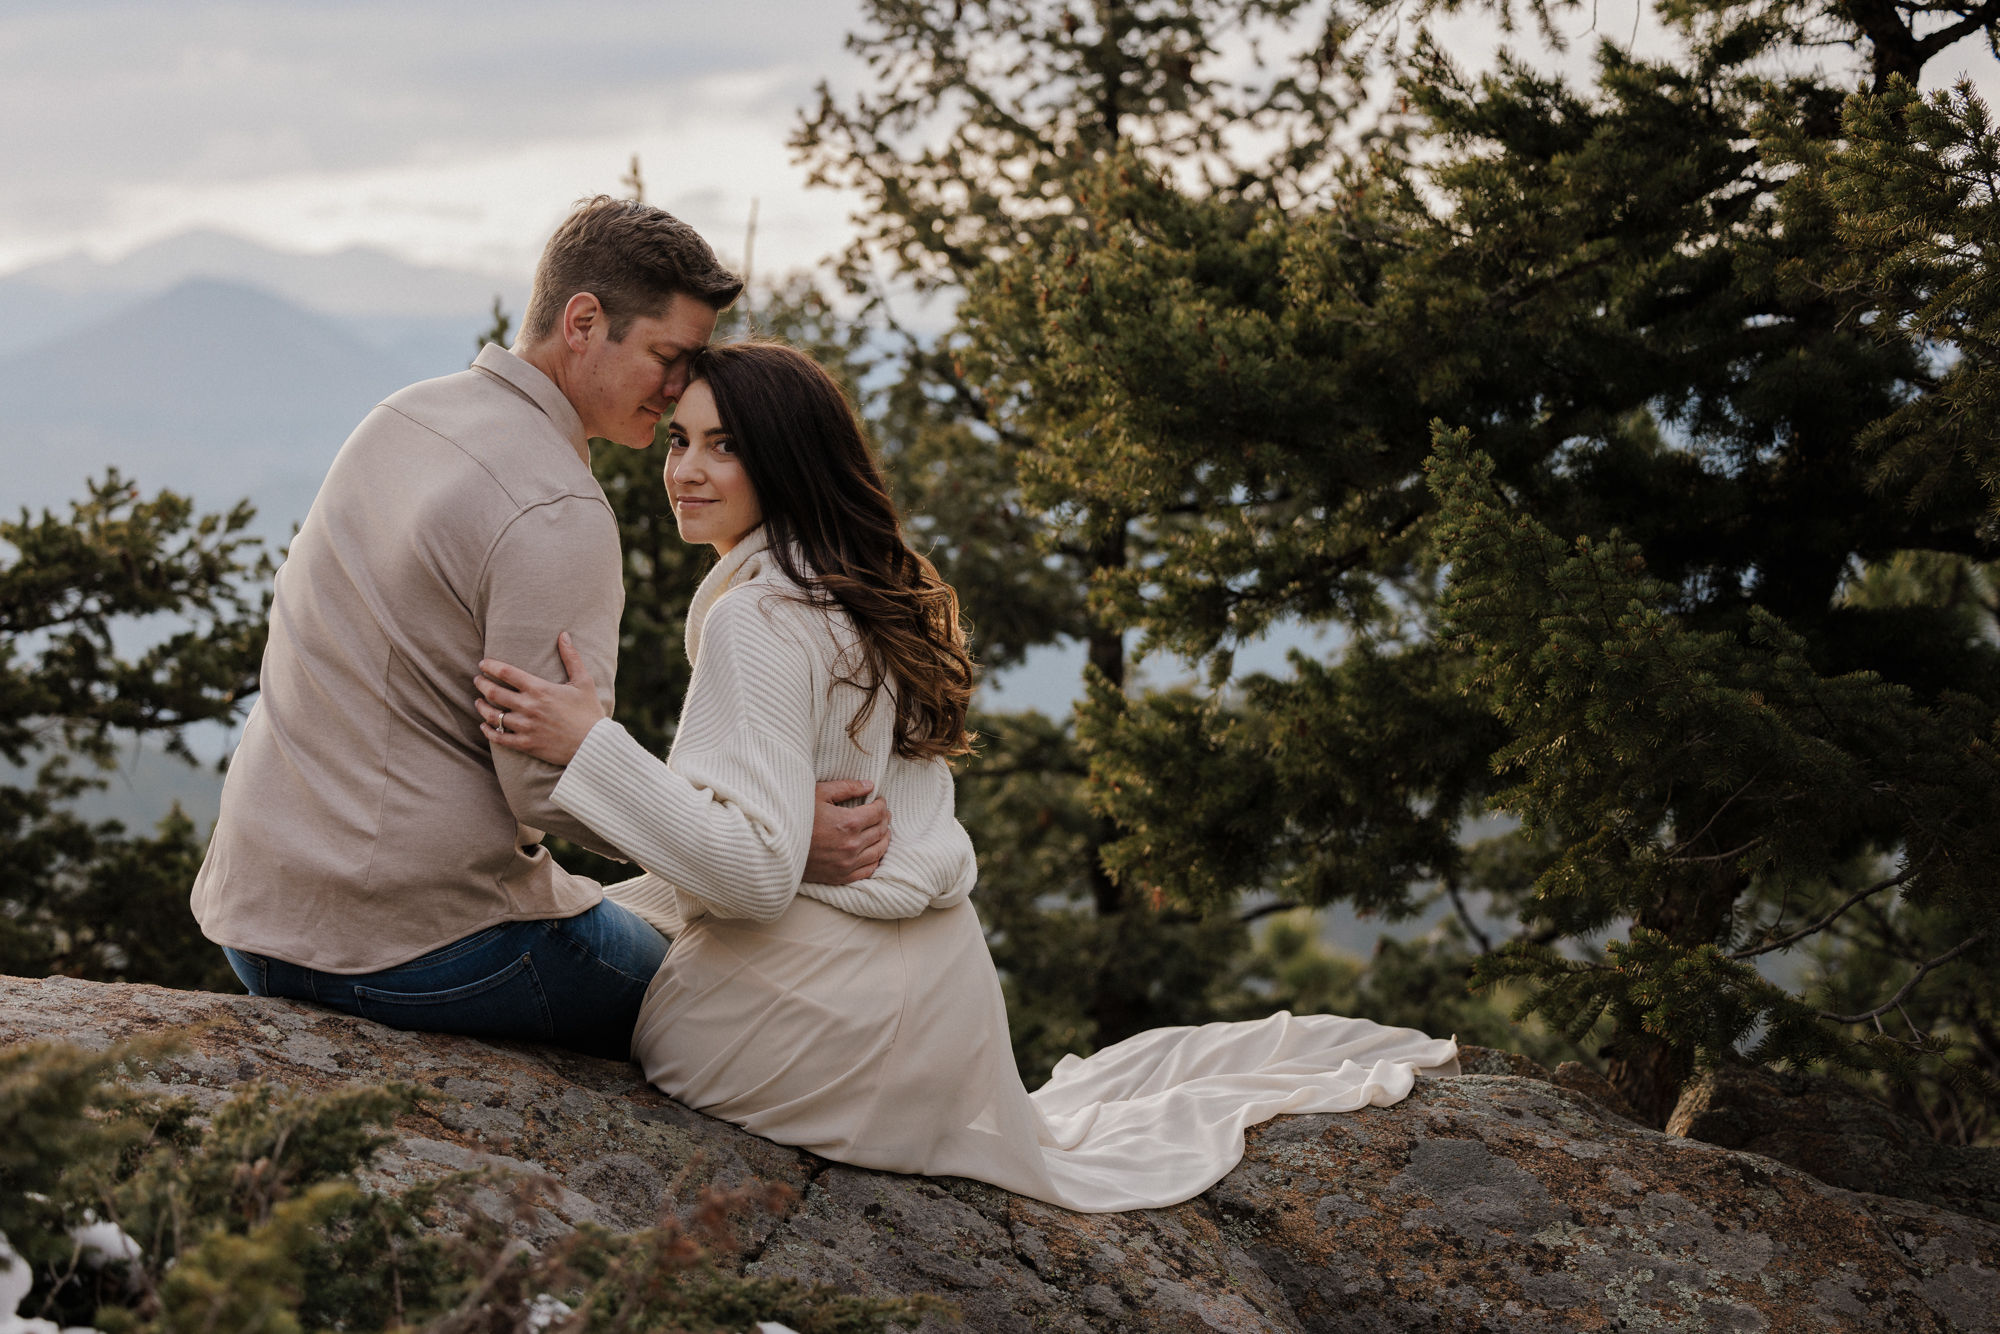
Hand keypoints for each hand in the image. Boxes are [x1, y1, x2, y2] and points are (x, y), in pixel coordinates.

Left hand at [475, 632, 605, 766]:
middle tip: (477, 680)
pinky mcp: (526, 744)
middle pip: (494, 693)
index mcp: (540, 689)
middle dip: (481, 684)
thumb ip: (571, 657)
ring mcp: (526, 727)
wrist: (594, 745)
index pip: (506, 673)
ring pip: (493, 716)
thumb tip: (563, 635)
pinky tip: (485, 726)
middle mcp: (529, 707)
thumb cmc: (589, 712)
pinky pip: (500, 738)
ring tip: (478, 702)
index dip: (490, 666)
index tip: (483, 664)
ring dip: (481, 707)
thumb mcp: (584, 682)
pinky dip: (488, 731)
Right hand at [804, 779, 890, 883]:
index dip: (882, 804)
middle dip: (884, 819)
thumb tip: (870, 785)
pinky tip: (873, 850)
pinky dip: (875, 859)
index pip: (878, 812)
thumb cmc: (795, 816)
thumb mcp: (818, 794)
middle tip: (882, 813)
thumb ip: (847, 787)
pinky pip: (869, 869)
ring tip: (882, 830)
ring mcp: (847, 863)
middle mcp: (852, 845)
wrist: (775, 846)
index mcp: (848, 823)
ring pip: (879, 850)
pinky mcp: (841, 877)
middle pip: (881, 830)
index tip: (879, 801)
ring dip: (884, 838)